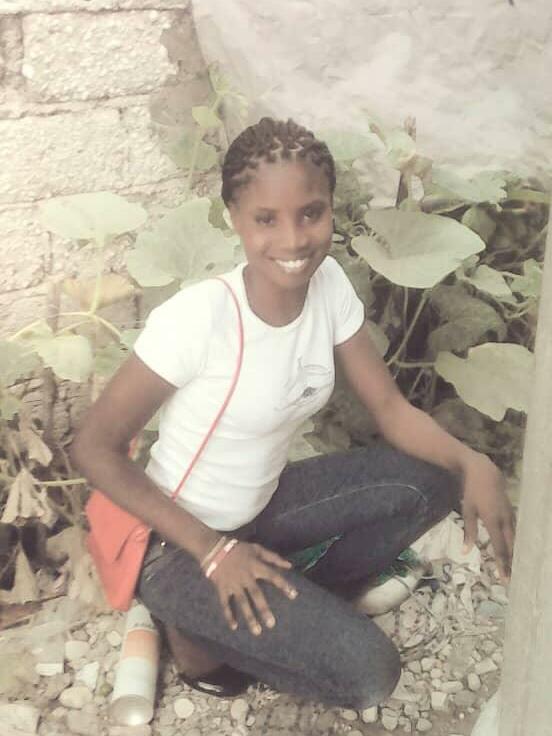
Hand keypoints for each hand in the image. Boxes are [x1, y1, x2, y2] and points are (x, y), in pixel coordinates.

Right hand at [209, 542, 296, 635]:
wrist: (214, 549)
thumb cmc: (239, 550)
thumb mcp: (257, 549)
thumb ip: (273, 557)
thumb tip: (289, 565)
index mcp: (255, 566)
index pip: (272, 576)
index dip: (283, 585)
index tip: (293, 595)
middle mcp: (245, 577)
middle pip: (256, 594)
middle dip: (263, 609)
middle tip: (271, 624)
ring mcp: (233, 584)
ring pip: (242, 602)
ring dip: (249, 617)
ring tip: (257, 631)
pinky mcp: (222, 588)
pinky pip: (225, 603)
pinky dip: (229, 615)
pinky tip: (234, 627)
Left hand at [460, 452, 515, 582]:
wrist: (484, 471)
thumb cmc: (472, 491)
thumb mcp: (467, 511)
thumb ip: (468, 532)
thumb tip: (465, 552)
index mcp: (493, 520)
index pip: (499, 547)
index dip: (502, 563)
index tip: (504, 578)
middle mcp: (505, 519)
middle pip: (510, 545)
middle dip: (511, 562)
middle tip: (512, 578)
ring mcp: (510, 514)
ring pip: (515, 538)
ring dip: (514, 553)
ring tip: (514, 567)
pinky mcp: (511, 511)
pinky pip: (515, 530)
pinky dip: (515, 541)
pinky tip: (515, 549)